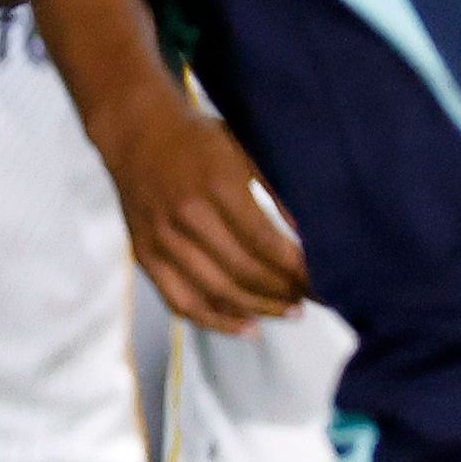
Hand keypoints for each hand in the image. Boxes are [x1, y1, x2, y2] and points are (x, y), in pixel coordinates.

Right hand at [94, 94, 304, 331]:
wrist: (136, 134)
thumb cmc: (199, 140)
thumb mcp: (244, 150)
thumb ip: (275, 192)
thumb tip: (309, 236)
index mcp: (216, 186)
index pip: (265, 242)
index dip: (297, 268)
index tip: (324, 279)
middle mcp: (186, 217)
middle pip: (243, 272)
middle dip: (284, 291)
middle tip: (313, 297)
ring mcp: (161, 240)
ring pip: (216, 292)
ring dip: (259, 309)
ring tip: (290, 312)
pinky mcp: (145, 256)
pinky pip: (181, 302)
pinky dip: (216, 321)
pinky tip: (247, 327)